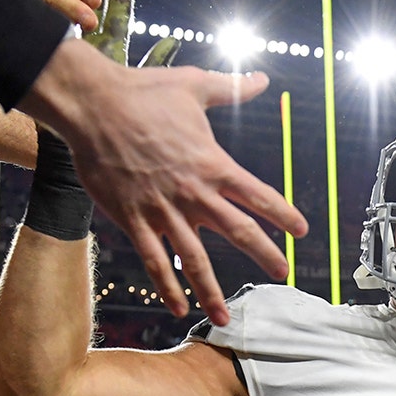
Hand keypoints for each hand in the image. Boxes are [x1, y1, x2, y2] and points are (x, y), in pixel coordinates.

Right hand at [21, 44, 308, 325]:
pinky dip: (167, 287)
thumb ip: (230, 87)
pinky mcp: (134, 220)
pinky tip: (178, 308)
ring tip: (225, 317)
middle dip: (265, 254)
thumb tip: (261, 78)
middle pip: (238, 231)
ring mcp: (163, 211)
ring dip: (212, 291)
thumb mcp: (193, 85)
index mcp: (213, 163)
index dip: (282, 214)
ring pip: (195, 260)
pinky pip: (154, 261)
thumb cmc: (142, 92)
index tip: (301, 230)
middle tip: (283, 272)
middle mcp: (194, 193)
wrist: (94, 106)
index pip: (258, 195)